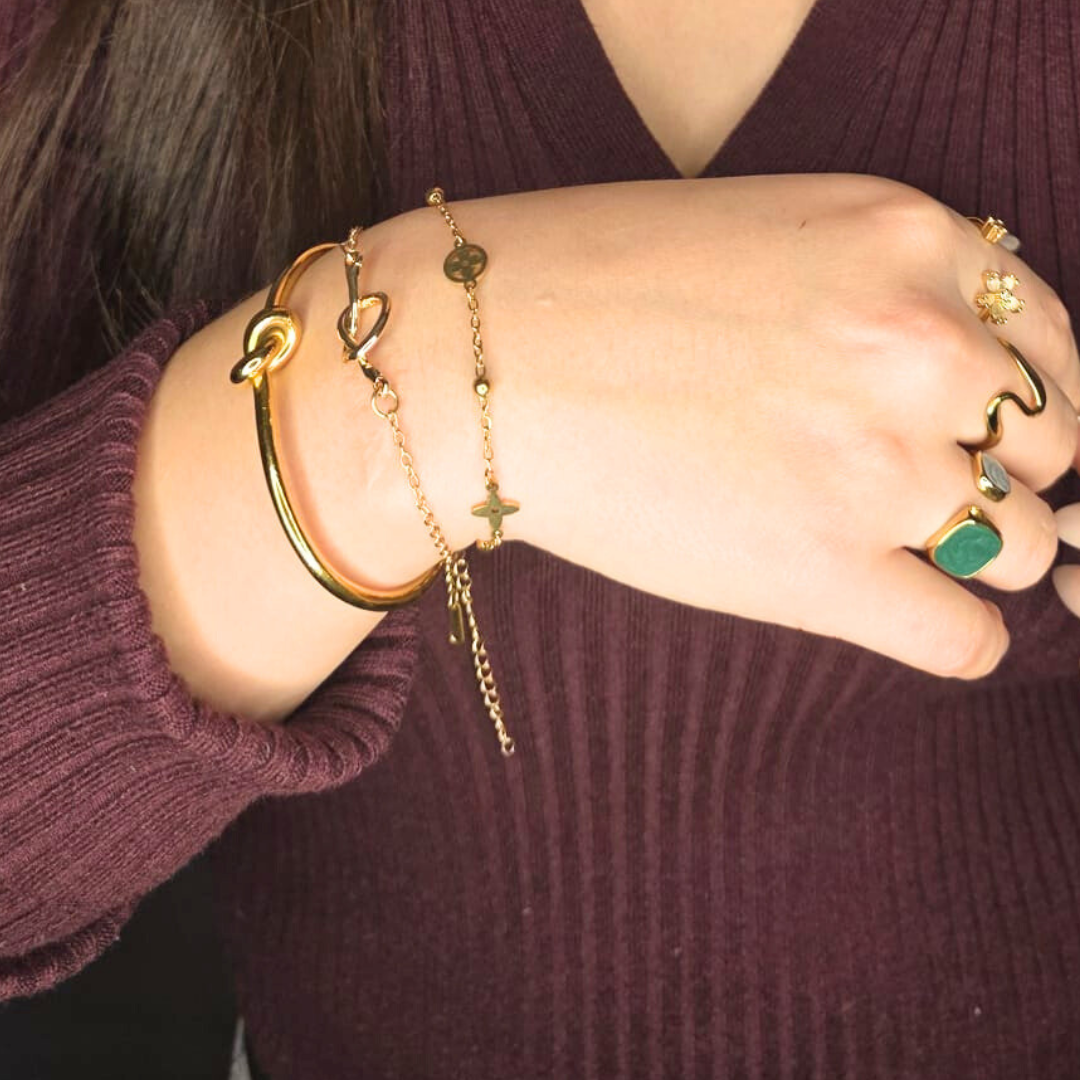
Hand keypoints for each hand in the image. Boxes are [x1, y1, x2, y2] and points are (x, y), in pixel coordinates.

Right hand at [364, 175, 1079, 678]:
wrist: (481, 363)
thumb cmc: (594, 285)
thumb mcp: (770, 231)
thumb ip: (881, 285)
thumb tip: (949, 373)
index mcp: (911, 243)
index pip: (1050, 340)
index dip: (1019, 393)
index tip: (982, 426)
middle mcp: (921, 348)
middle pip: (1051, 444)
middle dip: (1002, 470)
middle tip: (929, 484)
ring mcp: (881, 466)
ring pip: (1027, 547)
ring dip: (982, 553)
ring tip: (904, 547)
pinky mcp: (825, 572)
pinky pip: (966, 638)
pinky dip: (959, 637)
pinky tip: (915, 618)